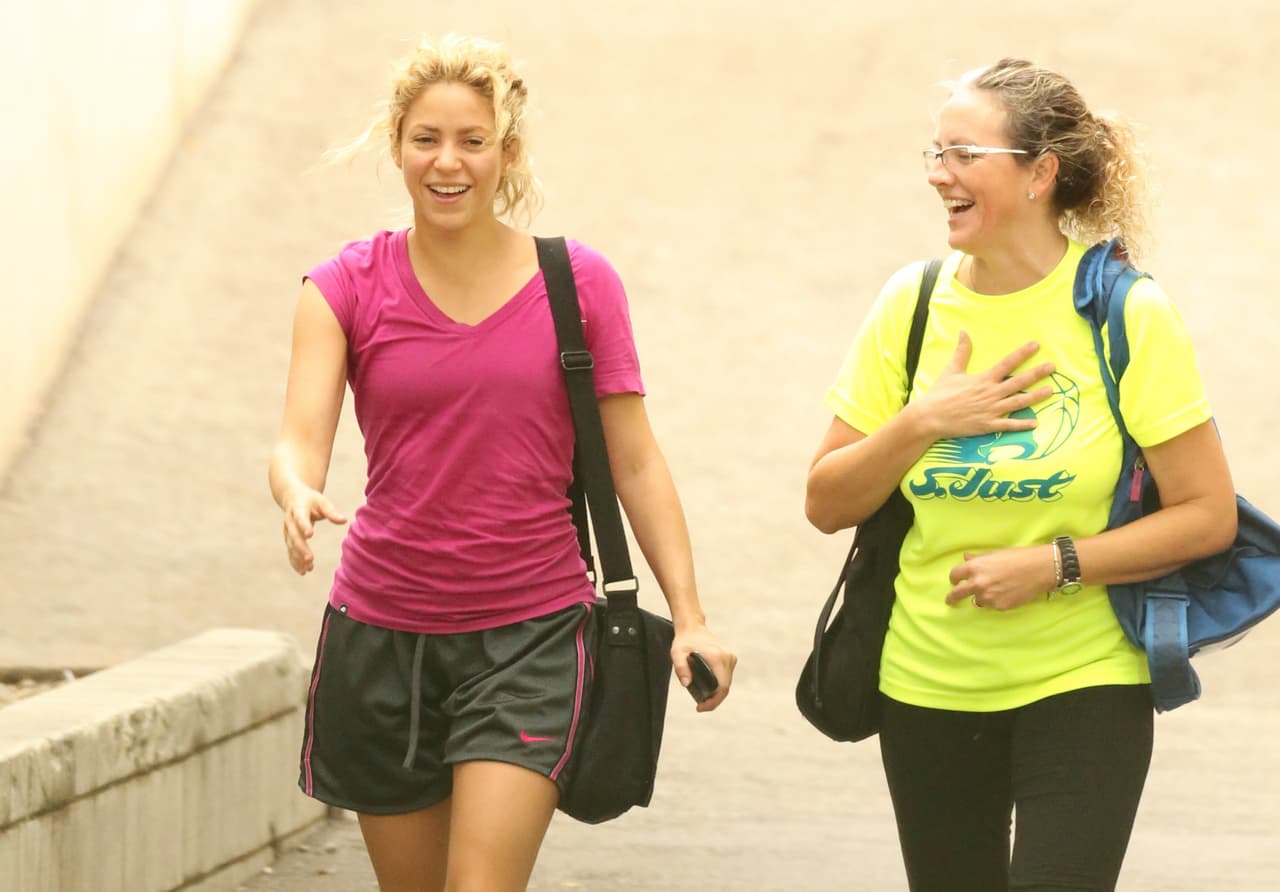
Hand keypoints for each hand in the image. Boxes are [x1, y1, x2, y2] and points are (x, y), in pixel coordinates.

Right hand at [282, 488, 346, 574]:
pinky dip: (295, 561)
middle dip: (301, 548)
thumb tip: (344, 520)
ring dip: (298, 558)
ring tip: (307, 569)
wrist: (293, 497)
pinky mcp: (288, 538)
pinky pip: (290, 551)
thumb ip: (331, 512)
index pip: (300, 518)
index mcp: (298, 509)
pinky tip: (303, 571)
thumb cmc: (311, 500)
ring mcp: (287, 531)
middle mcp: (289, 521)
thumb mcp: (322, 502)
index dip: (304, 526)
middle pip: (294, 535)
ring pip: (291, 546)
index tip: (310, 535)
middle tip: (309, 559)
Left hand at [671, 626, 736, 712]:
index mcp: (716, 657)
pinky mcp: (730, 658)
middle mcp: (727, 657)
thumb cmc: (684, 641)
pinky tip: (710, 690)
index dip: (713, 701)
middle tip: (700, 706)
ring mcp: (730, 657)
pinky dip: (719, 685)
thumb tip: (687, 684)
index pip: (721, 687)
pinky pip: (727, 677)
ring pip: (727, 683)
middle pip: (725, 687)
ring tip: (704, 700)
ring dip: (717, 693)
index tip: (701, 707)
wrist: (693, 627)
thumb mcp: (677, 654)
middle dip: (714, 700)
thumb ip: (681, 668)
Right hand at [914, 333, 1056, 440]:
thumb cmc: (940, 394)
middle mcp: (990, 393)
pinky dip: (1022, 425)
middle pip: (1018, 382)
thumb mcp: (951, 370)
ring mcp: (990, 410)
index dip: (1022, 353)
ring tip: (1051, 391)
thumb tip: (963, 331)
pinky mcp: (987, 425)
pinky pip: (1008, 425)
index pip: (1007, 363)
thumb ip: (962, 351)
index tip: (1036, 345)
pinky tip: (1035, 423)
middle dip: (1037, 373)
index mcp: (983, 379)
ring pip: (1018, 402)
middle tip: (1053, 367)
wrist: (929, 417)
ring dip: (1036, 397)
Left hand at [944, 545, 1056, 609]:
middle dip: (952, 598)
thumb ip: (977, 559)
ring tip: (995, 589)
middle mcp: (978, 583)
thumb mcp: (994, 554)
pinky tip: (1006, 593)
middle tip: (950, 601)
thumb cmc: (1017, 557)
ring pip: (977, 601)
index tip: (955, 581)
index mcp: (974, 568)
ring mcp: (988, 597)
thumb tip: (965, 558)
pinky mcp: (999, 606)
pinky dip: (995, 601)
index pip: (954, 576)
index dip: (954, 578)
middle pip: (957, 594)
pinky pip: (992, 605)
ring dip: (981, 597)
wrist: (1038, 569)